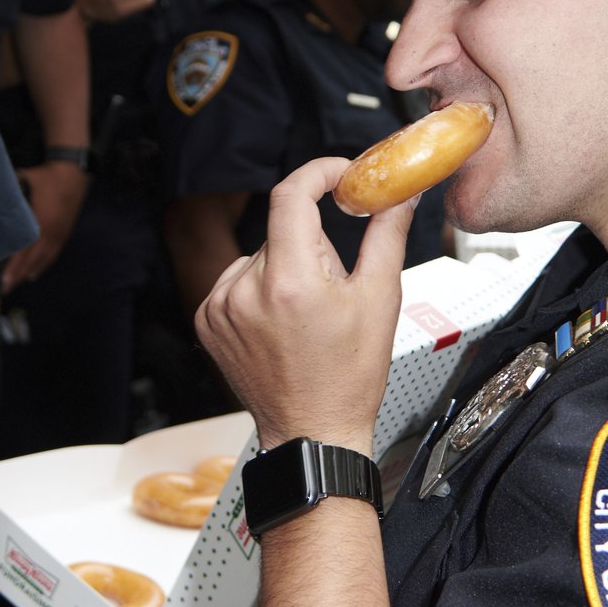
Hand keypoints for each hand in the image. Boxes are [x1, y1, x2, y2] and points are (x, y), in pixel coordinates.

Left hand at [1, 160, 87, 291]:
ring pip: (43, 260)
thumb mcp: (22, 182)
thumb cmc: (45, 176)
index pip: (23, 252)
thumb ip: (8, 195)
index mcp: (38, 223)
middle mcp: (49, 233)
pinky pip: (53, 255)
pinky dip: (43, 266)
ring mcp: (59, 234)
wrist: (73, 173)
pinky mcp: (64, 233)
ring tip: (17, 283)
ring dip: (29, 273)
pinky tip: (35, 272)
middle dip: (18, 276)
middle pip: (32, 261)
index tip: (3, 280)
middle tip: (6, 289)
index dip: (13, 268)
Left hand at [196, 157, 415, 451]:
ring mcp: (220, 306)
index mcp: (289, 281)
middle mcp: (246, 290)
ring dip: (285, 268)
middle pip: (283, 231)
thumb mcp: (380, 299)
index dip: (318, 174)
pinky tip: (280, 323)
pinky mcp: (207, 319)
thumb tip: (400, 194)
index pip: (291, 195)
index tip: (338, 176)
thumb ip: (387, 234)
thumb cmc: (349, 377)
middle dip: (313, 245)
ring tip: (305, 316)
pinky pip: (238, 280)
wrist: (312, 432)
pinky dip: (261, 289)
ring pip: (261, 255)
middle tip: (334, 288)